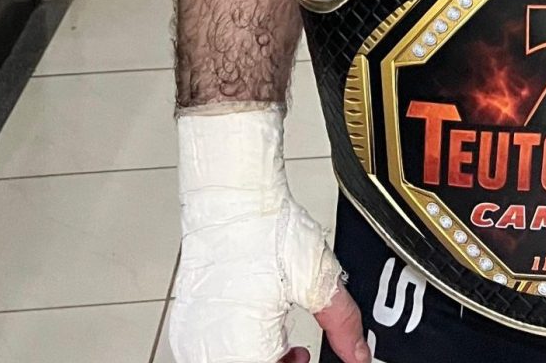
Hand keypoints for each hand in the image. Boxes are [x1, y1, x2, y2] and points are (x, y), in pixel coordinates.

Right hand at [168, 106, 371, 362]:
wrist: (232, 199)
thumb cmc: (264, 232)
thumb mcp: (317, 281)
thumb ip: (342, 325)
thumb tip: (360, 352)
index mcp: (242, 350)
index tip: (308, 358)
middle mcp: (208, 351)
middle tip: (301, 354)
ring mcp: (191, 340)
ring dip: (260, 359)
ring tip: (284, 340)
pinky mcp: (185, 325)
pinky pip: (213, 352)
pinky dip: (238, 348)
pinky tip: (258, 327)